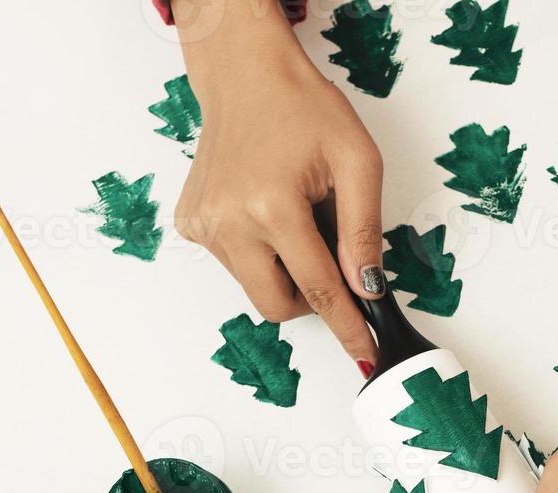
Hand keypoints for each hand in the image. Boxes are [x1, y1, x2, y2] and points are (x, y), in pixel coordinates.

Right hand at [172, 0, 381, 370]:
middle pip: (277, 306)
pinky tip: (266, 211)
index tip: (365, 353)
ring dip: (285, 271)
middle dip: (312, 302)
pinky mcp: (191, 223)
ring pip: (255, 287)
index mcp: (272, 206)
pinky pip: (234, 264)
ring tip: (296, 218)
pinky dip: (259, 253)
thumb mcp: (357, 162)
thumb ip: (363, 230)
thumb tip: (366, 287)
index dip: (348, 326)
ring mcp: (204, 224)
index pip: (319, 289)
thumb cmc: (303, 107)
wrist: (246, 75)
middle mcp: (229, 221)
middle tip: (333, 264)